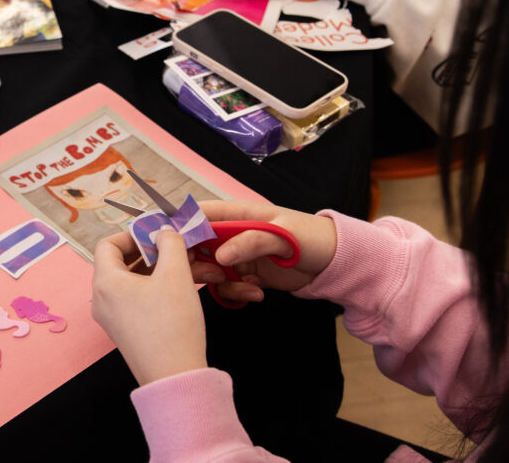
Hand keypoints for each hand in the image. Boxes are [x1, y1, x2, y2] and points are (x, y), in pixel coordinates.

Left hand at [92, 228, 206, 385]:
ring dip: (157, 269)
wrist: (174, 377)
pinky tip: (181, 287)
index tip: (156, 234)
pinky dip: (155, 288)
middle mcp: (102, 300)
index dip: (132, 234)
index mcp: (105, 282)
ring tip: (187, 266)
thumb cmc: (172, 324)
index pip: (108, 244)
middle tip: (175, 248)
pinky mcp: (125, 331)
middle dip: (151, 251)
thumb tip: (164, 231)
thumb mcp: (175, 274)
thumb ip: (170, 243)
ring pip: (132, 281)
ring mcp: (111, 318)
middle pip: (120, 262)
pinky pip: (135, 300)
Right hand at [190, 200, 336, 304]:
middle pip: (196, 246)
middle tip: (212, 276)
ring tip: (247, 288)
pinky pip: (227, 287)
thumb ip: (252, 241)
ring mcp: (238, 256)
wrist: (335, 263)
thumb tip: (220, 256)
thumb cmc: (311, 237)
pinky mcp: (246, 276)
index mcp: (237, 214)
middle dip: (197, 264)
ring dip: (221, 283)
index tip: (173, 249)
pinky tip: (257, 294)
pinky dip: (236, 294)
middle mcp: (232, 234)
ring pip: (209, 270)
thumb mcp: (284, 235)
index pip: (199, 215)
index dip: (180, 228)